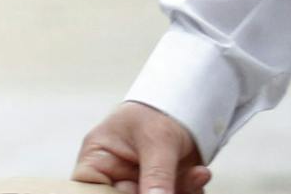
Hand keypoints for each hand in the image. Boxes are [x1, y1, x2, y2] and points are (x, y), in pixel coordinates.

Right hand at [74, 100, 212, 193]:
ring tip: (196, 174)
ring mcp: (139, 185)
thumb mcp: (157, 141)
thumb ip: (156, 175)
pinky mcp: (161, 189)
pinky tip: (198, 174)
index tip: (137, 191)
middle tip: (175, 187)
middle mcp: (115, 176)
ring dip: (180, 192)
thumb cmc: (157, 110)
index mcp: (97, 159)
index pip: (93, 190)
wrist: (187, 105)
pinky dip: (189, 191)